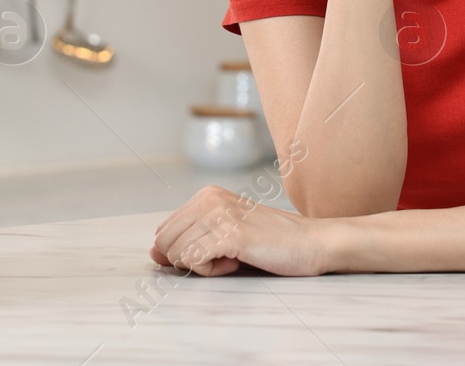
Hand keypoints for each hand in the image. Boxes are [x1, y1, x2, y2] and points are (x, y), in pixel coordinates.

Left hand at [149, 185, 334, 276]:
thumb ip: (188, 240)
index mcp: (205, 195)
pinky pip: (194, 261)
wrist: (312, 243)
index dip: (184, 252)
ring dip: (203, 266)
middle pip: (164, 243)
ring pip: (177, 254)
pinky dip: (211, 271)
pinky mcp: (230, 234)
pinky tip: (236, 261)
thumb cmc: (270, 243)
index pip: (163, 231)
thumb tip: (152, 254)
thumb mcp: (224, 234)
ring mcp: (219, 214)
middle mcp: (208, 198)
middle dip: (190, 259)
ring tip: (234, 257)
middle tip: (225, 256)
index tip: (216, 251)